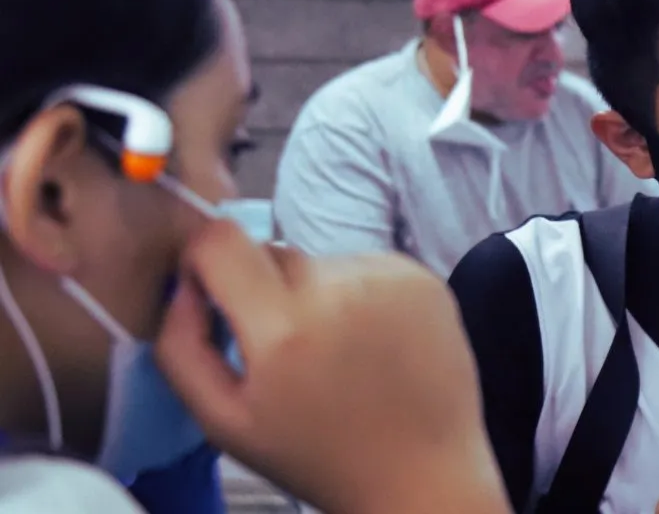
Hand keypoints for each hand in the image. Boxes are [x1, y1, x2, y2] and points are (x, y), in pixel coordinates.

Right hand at [154, 219, 508, 513]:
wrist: (421, 471)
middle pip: (271, 253)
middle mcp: (340, 288)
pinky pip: (365, 266)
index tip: (210, 291)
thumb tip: (182, 284)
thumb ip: (182, 347)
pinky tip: (370, 343)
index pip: (221, 240)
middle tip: (285, 348)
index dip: (203, 258)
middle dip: (262, 291)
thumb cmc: (316, 454)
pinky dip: (357, 294)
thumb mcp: (225, 420)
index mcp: (284, 328)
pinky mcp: (423, 278)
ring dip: (313, 294)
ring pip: (319, 261)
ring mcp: (388, 278)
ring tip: (336, 353)